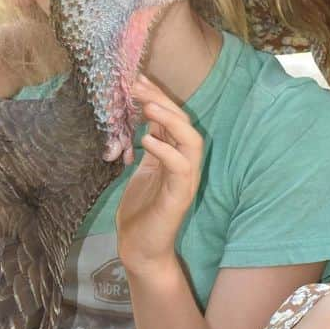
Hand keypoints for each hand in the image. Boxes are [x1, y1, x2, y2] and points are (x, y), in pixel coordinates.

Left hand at [116, 76, 202, 275]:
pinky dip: (165, 150)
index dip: (159, 97)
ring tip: (147, 107)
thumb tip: (146, 113)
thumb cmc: (141, 210)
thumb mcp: (143, 168)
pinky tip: (146, 140)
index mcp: (177, 155)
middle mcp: (186, 164)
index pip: (174, 118)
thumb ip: (150, 143)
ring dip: (170, 121)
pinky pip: (180, 168)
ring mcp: (186, 180)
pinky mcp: (180, 197)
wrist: (140, 248)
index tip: (138, 80)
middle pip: (184, 123)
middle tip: (138, 86)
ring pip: (191, 141)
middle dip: (162, 101)